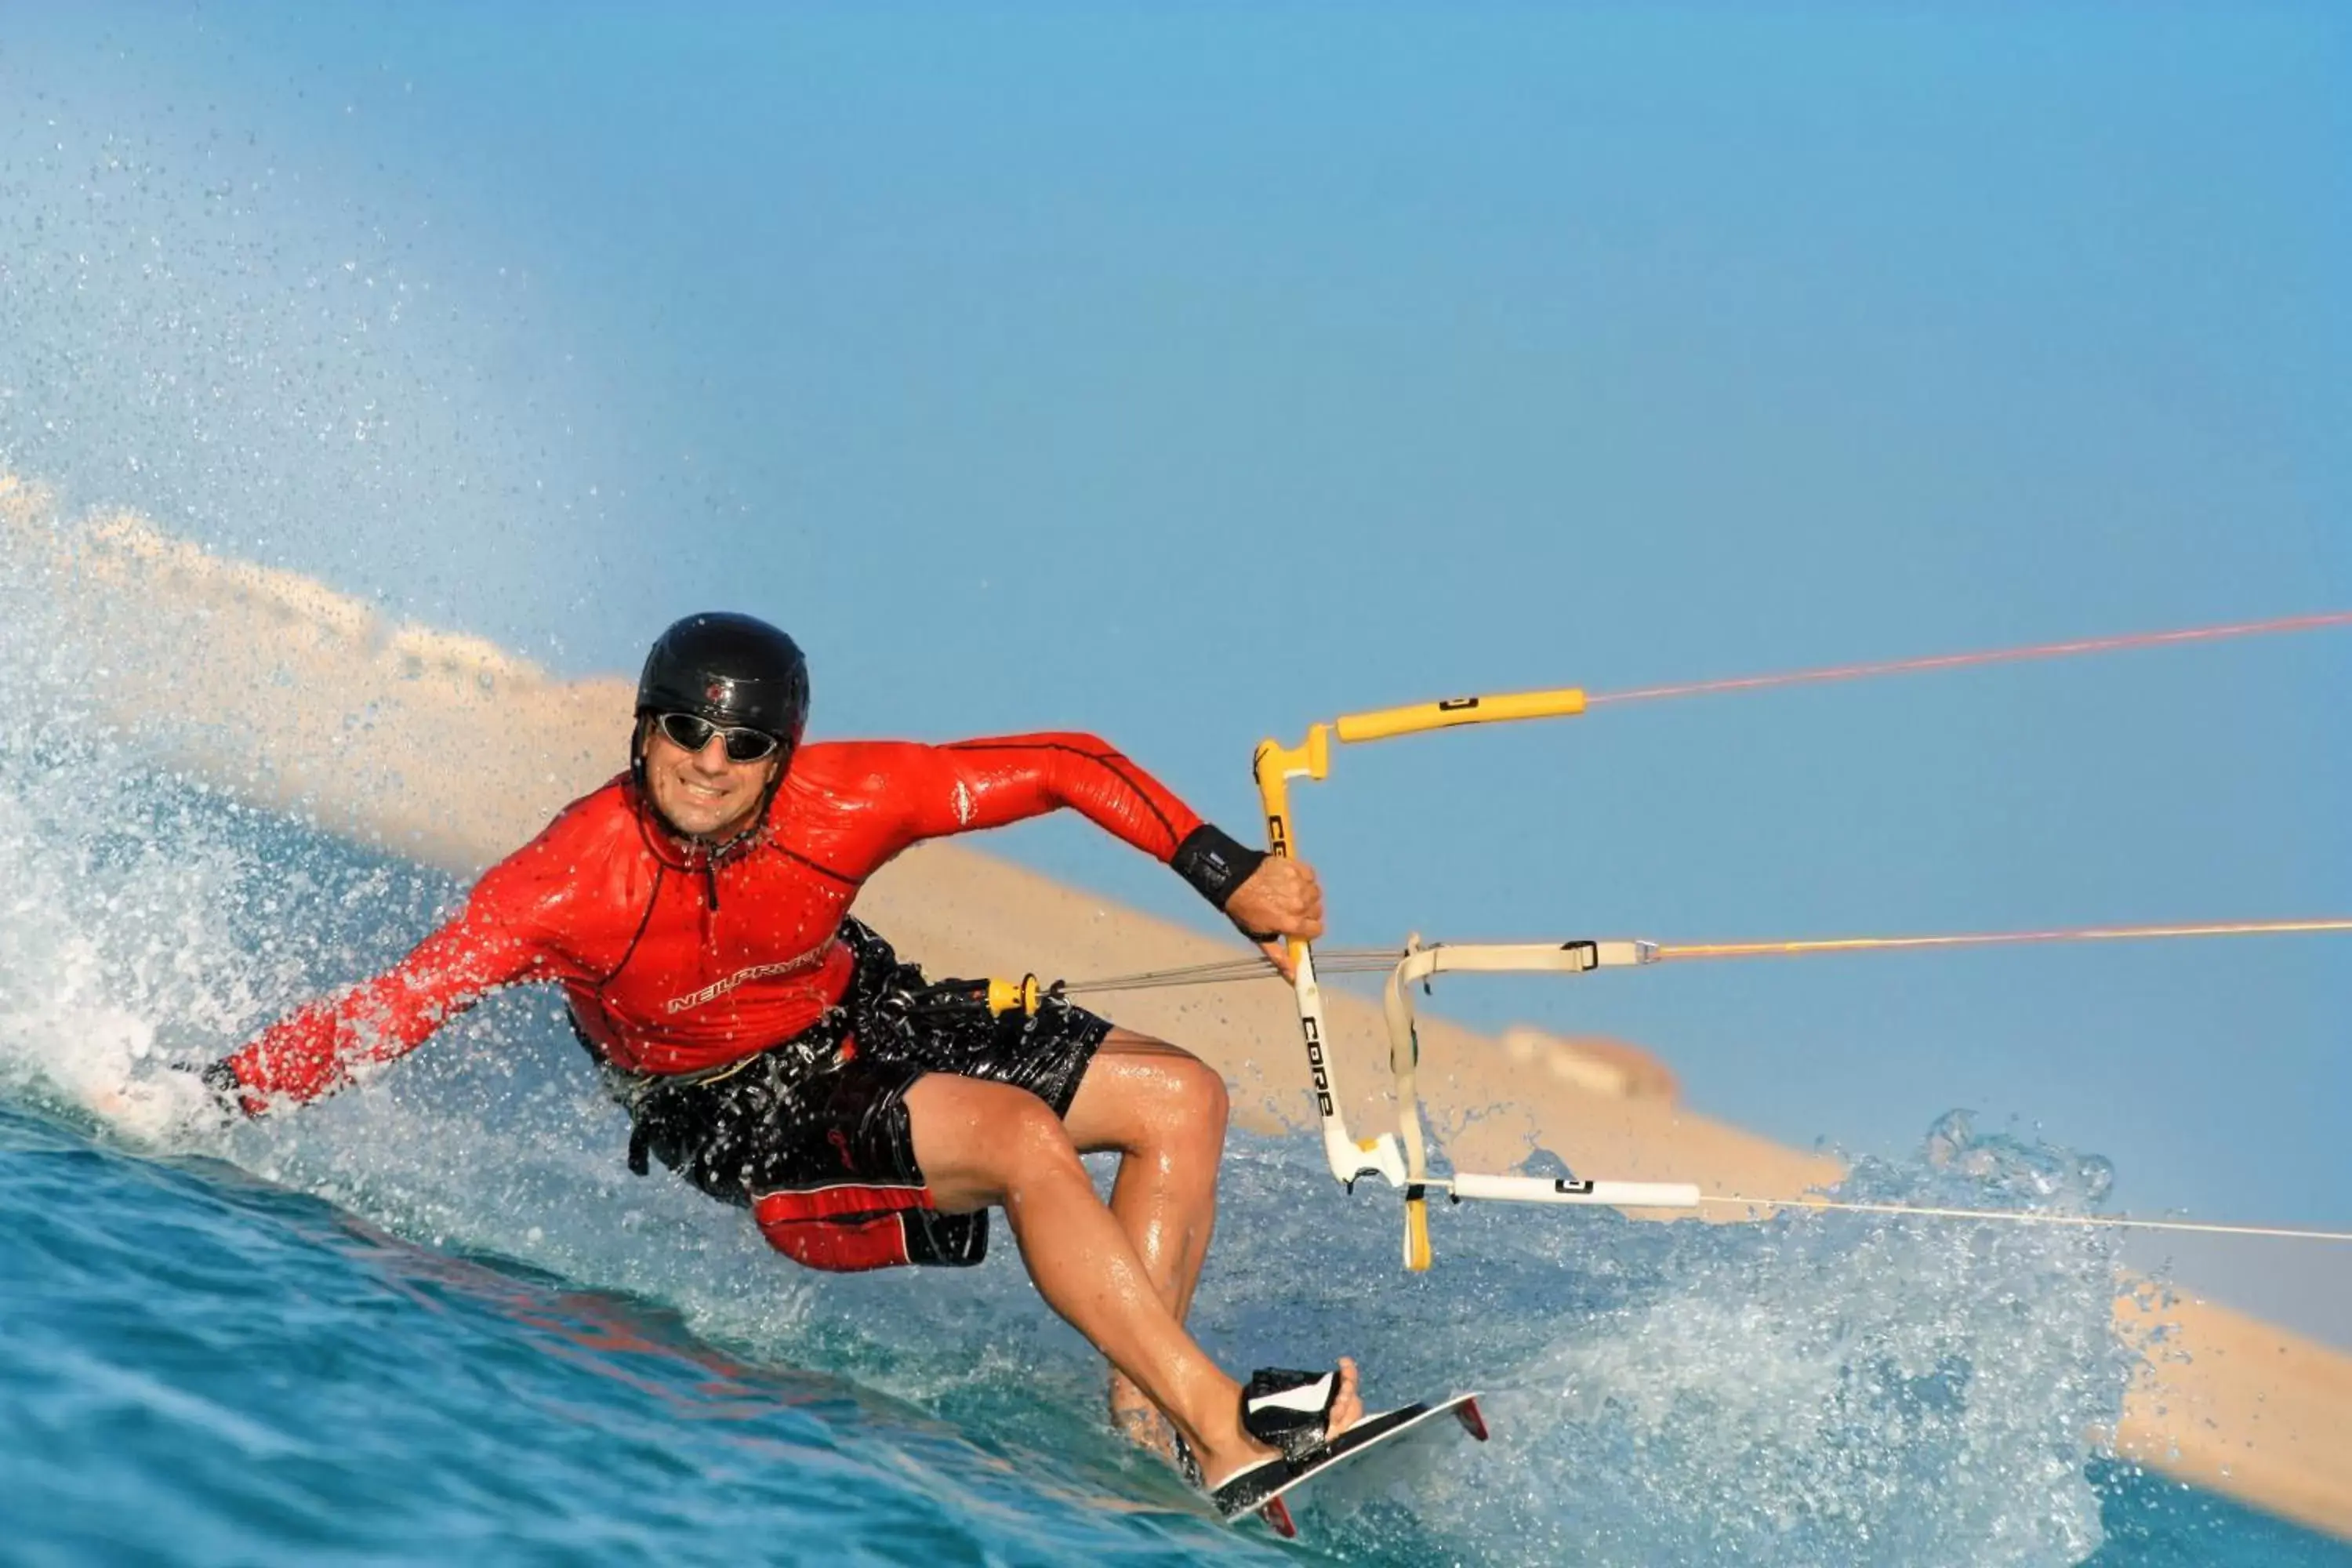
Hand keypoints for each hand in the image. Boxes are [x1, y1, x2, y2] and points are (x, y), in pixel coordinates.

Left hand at [1223, 857, 1324, 981]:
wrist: (1232, 878)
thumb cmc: (1244, 908)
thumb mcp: (1259, 935)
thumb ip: (1279, 956)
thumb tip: (1293, 977)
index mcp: (1291, 922)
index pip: (1317, 930)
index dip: (1308, 929)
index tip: (1300, 926)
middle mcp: (1299, 904)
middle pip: (1317, 912)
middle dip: (1306, 913)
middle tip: (1290, 909)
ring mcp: (1299, 884)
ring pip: (1315, 893)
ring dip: (1306, 895)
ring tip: (1288, 893)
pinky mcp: (1296, 867)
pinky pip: (1310, 876)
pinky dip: (1304, 878)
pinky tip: (1290, 880)